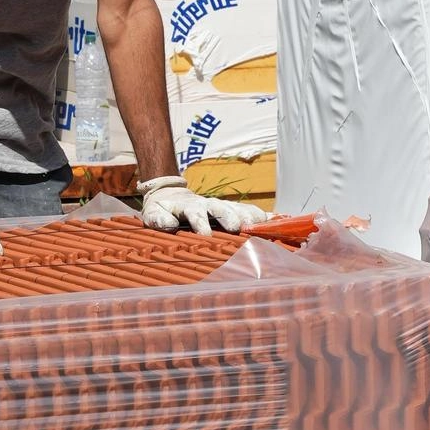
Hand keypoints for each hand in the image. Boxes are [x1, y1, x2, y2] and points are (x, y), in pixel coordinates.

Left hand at [137, 175, 265, 234]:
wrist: (172, 195)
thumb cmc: (162, 210)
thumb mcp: (154, 213)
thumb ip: (159, 218)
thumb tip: (169, 225)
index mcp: (189, 205)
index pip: (195, 212)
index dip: (201, 222)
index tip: (206, 234)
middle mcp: (208, 204)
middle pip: (222, 208)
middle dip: (230, 217)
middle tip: (236, 228)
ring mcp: (222, 206)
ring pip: (238, 209)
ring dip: (249, 216)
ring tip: (261, 225)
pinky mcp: (231, 211)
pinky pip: (249, 212)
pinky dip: (262, 216)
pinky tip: (276, 221)